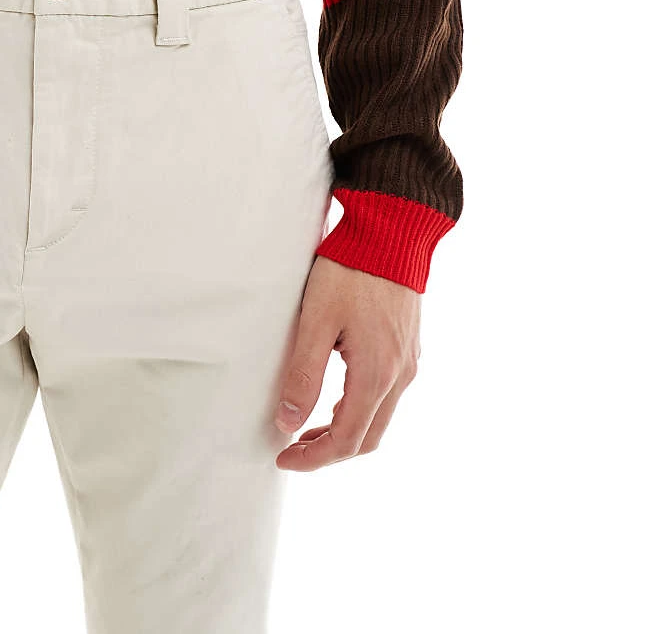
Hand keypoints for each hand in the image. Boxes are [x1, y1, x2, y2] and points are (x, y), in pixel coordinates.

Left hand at [274, 255, 420, 470]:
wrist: (392, 233)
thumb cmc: (351, 271)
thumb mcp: (317, 321)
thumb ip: (303, 375)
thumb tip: (288, 423)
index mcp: (377, 374)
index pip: (347, 440)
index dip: (313, 458)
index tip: (283, 459)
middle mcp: (400, 375)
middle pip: (367, 438)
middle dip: (329, 451)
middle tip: (292, 449)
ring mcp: (409, 362)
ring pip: (379, 418)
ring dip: (344, 431)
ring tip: (307, 426)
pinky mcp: (409, 348)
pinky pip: (387, 395)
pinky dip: (359, 409)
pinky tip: (334, 397)